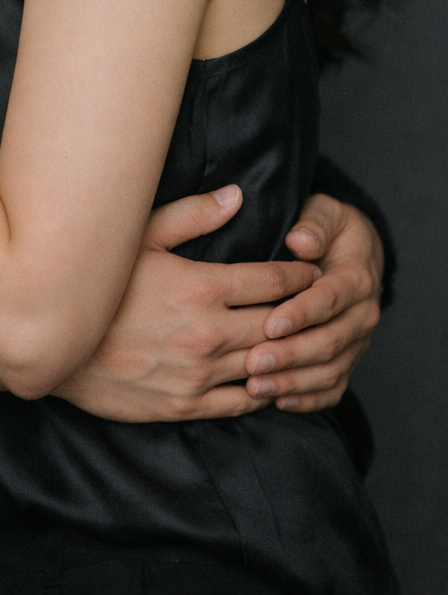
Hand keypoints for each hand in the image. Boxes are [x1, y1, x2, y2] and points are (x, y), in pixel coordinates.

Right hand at [55, 185, 318, 421]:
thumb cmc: (96, 282)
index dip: (300, 274)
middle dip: (305, 313)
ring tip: (304, 343)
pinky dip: (262, 391)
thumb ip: (192, 215)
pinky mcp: (185, 405)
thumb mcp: (138, 236)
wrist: (52, 344)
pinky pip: (241, 403)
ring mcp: (199, 375)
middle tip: (323, 304)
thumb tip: (237, 195)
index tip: (315, 269)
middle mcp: (209, 334)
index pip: (272, 282)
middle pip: (278, 325)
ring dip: (288, 354)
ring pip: (265, 366)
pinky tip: (268, 379)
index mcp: (201, 288)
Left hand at [242, 194, 382, 411]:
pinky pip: (332, 388)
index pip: (329, 299)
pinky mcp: (347, 360)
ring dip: (293, 381)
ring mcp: (356, 341)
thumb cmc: (327, 228)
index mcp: (356, 277)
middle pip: (329, 341)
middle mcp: (361, 314)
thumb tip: (300, 240)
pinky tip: (277, 401)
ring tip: (255, 386)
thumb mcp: (324, 212)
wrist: (353, 253)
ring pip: (330, 369)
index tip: (269, 323)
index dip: (300, 313)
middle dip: (290, 354)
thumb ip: (314, 224)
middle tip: (252, 362)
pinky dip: (308, 399)